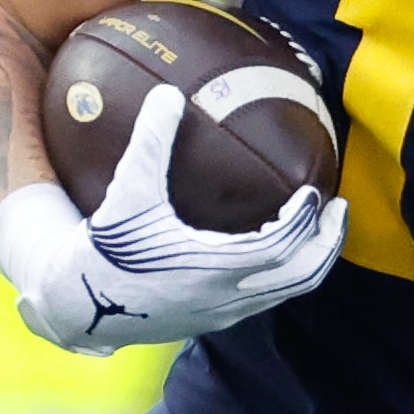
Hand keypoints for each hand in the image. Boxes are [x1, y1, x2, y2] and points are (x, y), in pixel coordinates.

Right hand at [0, 84, 346, 353]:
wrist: (75, 306)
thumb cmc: (103, 247)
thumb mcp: (127, 193)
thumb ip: (149, 143)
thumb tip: (169, 93)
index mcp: (213, 269)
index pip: (281, 244)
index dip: (304, 218)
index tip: (312, 190)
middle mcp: (226, 298)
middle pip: (302, 277)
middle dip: (327, 243)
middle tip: (337, 208)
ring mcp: (224, 314)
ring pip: (288, 292)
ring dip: (311, 259)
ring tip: (320, 226)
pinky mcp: (215, 320)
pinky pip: (267, 298)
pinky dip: (285, 272)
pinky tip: (280, 244)